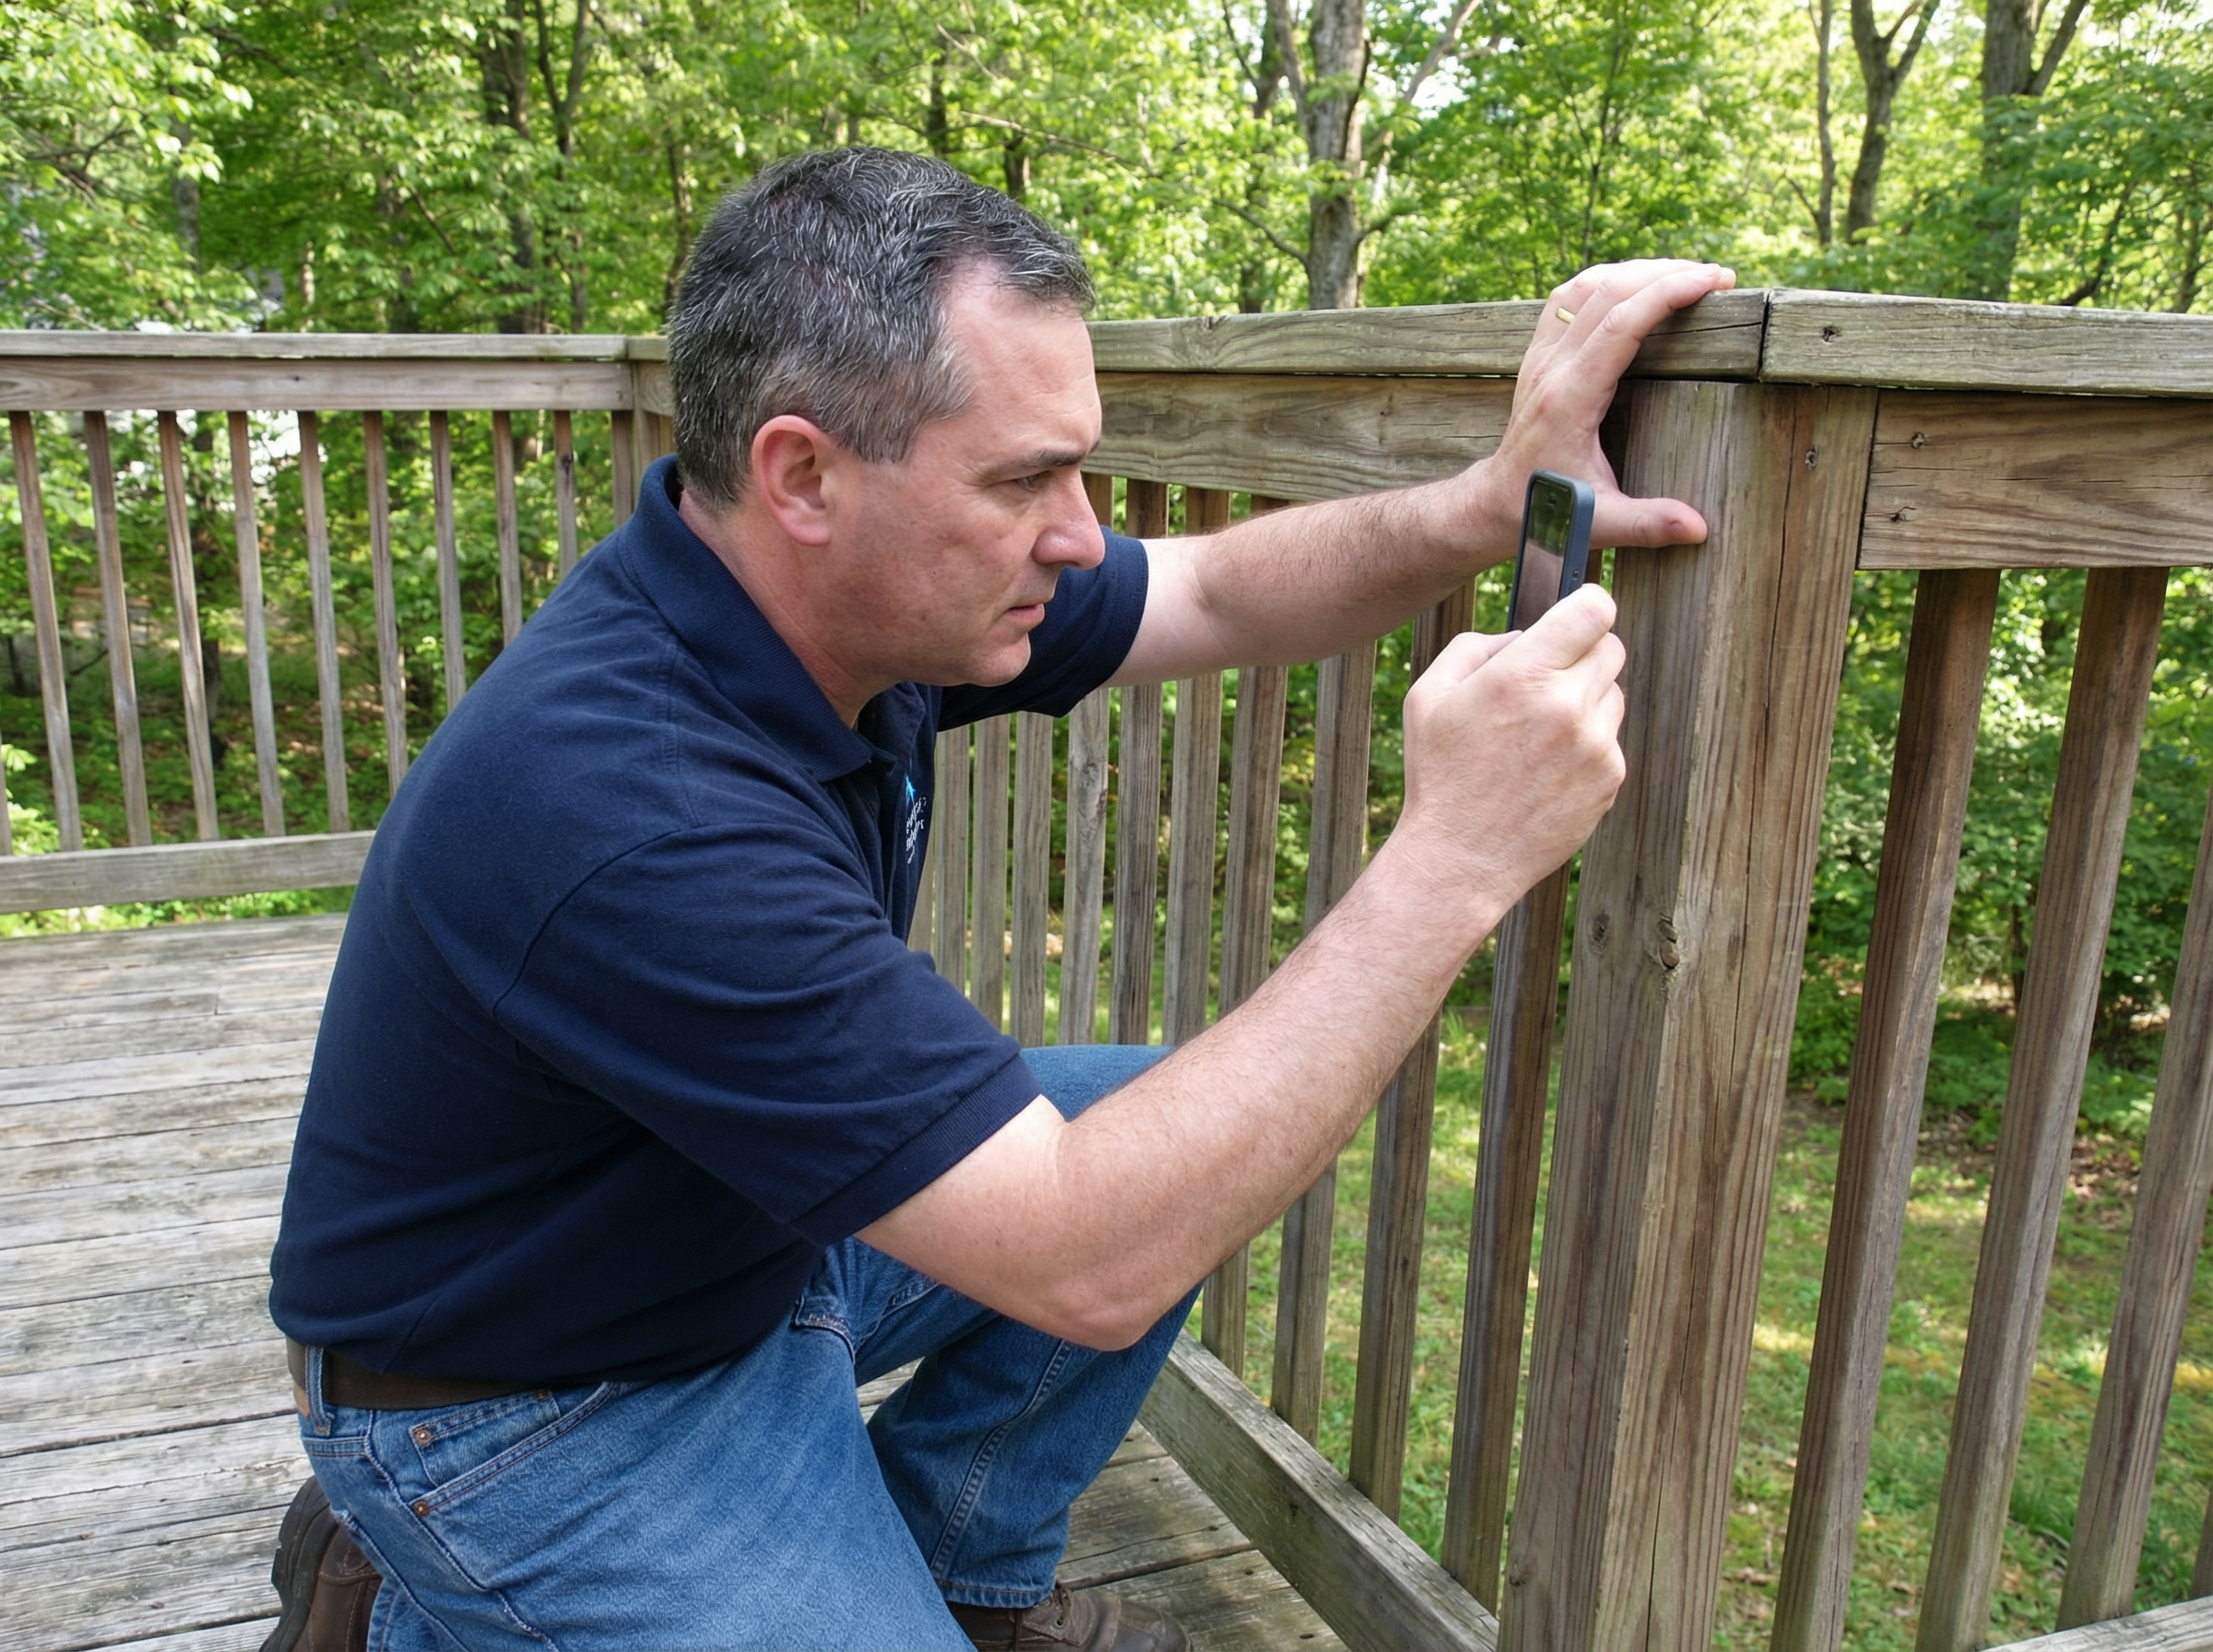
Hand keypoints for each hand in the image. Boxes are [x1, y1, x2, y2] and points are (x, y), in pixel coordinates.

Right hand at [1395, 585, 1627, 911]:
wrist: (1460, 858)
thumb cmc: (1439, 774)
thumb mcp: (1428, 696)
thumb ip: (1477, 647)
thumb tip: (1525, 635)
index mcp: (1522, 675)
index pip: (1595, 610)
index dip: (1587, 605)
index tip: (1576, 615)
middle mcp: (1567, 705)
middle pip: (1611, 648)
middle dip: (1583, 654)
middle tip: (1548, 679)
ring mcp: (1595, 745)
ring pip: (1613, 694)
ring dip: (1586, 700)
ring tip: (1538, 735)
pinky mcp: (1610, 779)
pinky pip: (1611, 739)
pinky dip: (1587, 745)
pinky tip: (1546, 769)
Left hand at [1467, 259, 1736, 555]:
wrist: (1494, 503)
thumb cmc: (1547, 510)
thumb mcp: (1598, 522)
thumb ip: (1648, 524)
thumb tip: (1699, 529)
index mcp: (1569, 396)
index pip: (1621, 322)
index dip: (1668, 292)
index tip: (1713, 282)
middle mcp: (1551, 367)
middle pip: (1609, 291)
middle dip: (1667, 273)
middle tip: (1718, 277)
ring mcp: (1540, 356)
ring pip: (1586, 286)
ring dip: (1637, 271)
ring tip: (1685, 274)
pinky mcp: (1537, 355)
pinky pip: (1568, 298)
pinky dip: (1605, 281)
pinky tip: (1636, 283)